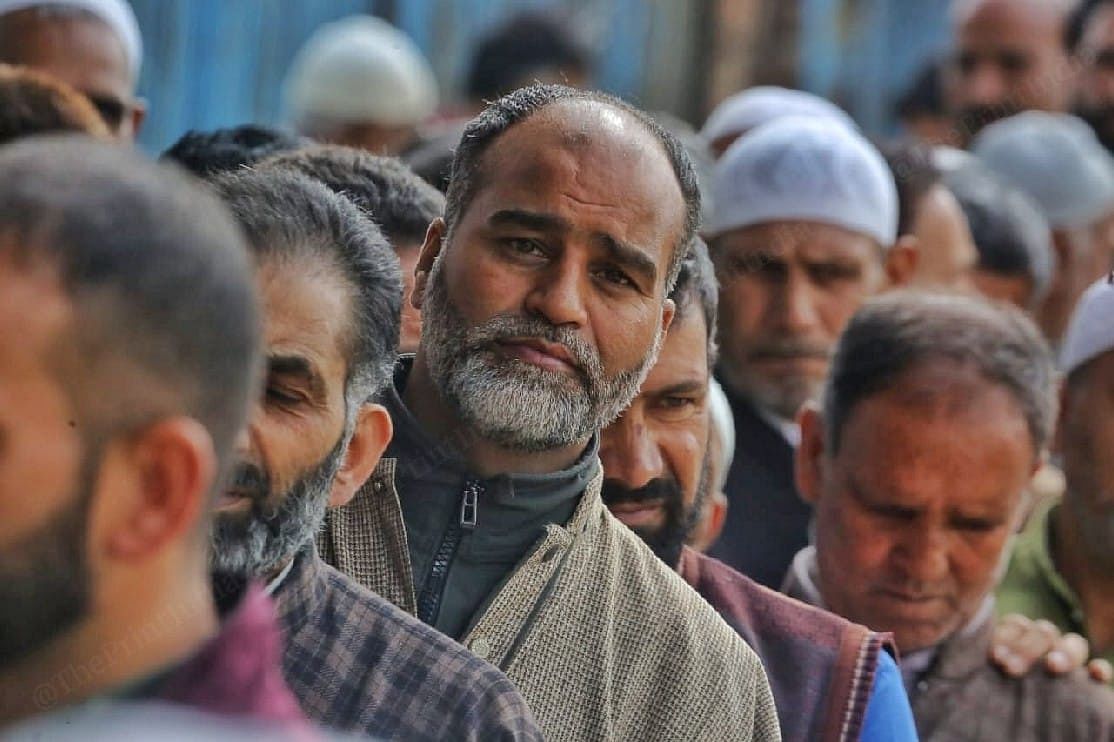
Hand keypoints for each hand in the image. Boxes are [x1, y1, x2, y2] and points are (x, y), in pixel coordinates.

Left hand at [990, 614, 1111, 681]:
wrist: (1016, 713)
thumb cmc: (995, 686)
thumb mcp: (989, 668)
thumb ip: (994, 655)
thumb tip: (989, 653)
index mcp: (1017, 635)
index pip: (1017, 624)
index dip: (1006, 636)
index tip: (996, 656)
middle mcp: (1044, 643)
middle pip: (1044, 632)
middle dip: (1028, 648)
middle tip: (1011, 668)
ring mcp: (1066, 658)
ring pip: (1073, 643)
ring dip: (1064, 652)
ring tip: (1053, 666)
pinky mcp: (1086, 678)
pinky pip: (1098, 668)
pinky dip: (1099, 668)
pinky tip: (1095, 673)